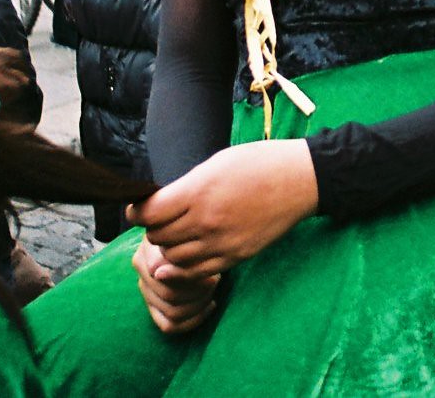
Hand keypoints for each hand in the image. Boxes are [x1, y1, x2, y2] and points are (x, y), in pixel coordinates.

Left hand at [126, 139, 318, 277]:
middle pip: (158, 238)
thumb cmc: (255, 163)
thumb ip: (184, 188)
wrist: (298, 180)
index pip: (149, 214)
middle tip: (160, 220)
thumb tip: (158, 206)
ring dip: (169, 248)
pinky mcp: (236, 256)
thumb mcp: (213, 164)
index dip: (137, 212)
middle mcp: (206, 221)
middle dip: (153, 229)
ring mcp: (222, 243)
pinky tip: (189, 252)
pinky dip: (186, 266)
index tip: (138, 209)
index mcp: (198, 192)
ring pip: (174, 259)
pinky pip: (198, 272)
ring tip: (176, 234)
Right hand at [132, 239, 220, 334]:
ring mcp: (147, 293)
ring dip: (199, 305)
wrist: (188, 237)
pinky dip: (194, 320)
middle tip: (214, 279)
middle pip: (170, 297)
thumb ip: (175, 249)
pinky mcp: (154, 308)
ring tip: (212, 290)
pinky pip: (169, 326)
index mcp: (144, 256)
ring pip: (172, 314)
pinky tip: (211, 305)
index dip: (190, 278)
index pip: (163, 277)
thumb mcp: (186, 235)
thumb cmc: (191, 234)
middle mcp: (141, 275)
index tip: (208, 268)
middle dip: (199, 291)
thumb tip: (156, 272)